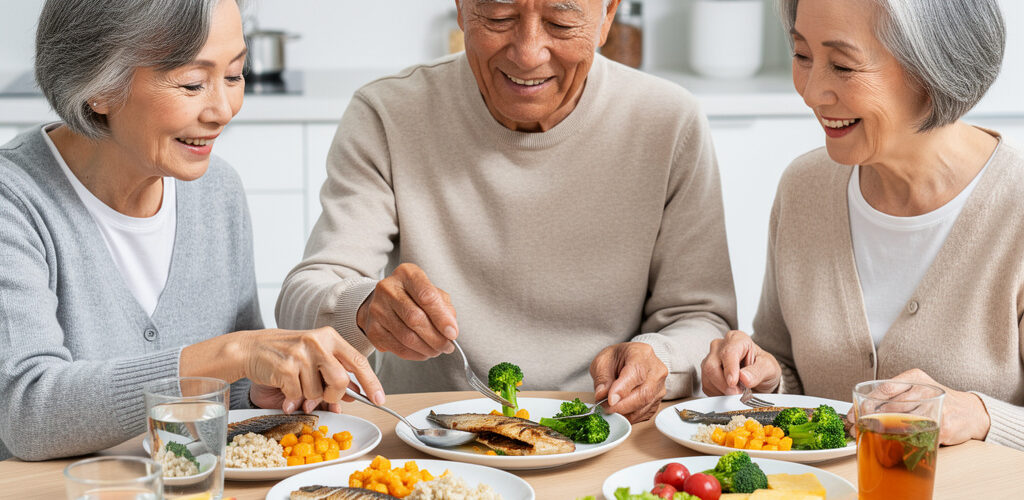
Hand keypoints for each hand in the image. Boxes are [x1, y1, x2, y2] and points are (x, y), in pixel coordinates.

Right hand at [239, 326, 384, 412]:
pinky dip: (291, 398)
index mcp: (330, 337)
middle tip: (322, 395)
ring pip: (317, 392)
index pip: (358, 362)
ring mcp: (301, 353)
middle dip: (333, 395)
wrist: (250, 348)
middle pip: (341, 381)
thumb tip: (355, 394)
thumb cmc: (286, 353)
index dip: (371, 383)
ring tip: (297, 384)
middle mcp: (318, 342)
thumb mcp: (315, 356)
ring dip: (308, 396)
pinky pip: (297, 395)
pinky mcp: (285, 367)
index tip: (379, 399)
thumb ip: (335, 372)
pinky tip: (284, 387)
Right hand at [356, 263, 457, 359]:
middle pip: (415, 318)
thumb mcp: (431, 293)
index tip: (452, 333)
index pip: (427, 296)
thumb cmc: (412, 297)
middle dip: (436, 337)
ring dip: (427, 348)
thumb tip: (450, 330)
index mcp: (406, 274)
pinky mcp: (372, 329)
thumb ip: (444, 308)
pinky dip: (415, 354)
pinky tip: (423, 352)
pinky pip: (397, 348)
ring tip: (437, 350)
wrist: (383, 303)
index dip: (442, 318)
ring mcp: (377, 309)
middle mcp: (388, 288)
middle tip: (447, 346)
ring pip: (406, 336)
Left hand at [590, 342, 667, 422]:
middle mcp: (656, 370)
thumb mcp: (602, 362)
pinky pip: (645, 413)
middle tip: (605, 408)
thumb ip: (602, 379)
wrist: (627, 361)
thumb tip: (602, 396)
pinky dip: (630, 416)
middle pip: (644, 393)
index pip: (636, 373)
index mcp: (642, 354)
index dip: (623, 389)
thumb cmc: (616, 359)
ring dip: (625, 413)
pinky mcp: (658, 401)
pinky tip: (620, 412)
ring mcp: (660, 386)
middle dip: (622, 406)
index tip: (610, 400)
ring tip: (609, 409)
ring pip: (645, 406)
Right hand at [700, 330, 780, 395]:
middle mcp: (720, 347)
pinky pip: (706, 386)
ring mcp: (710, 359)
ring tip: (738, 392)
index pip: (728, 353)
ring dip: (722, 390)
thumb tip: (744, 378)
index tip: (733, 382)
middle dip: (724, 384)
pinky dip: (718, 393)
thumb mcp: (769, 368)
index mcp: (737, 339)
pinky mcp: (706, 374)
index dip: (730, 369)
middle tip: (738, 393)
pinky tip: (730, 392)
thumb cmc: (763, 368)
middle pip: (711, 366)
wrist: (759, 378)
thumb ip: (758, 372)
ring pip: (707, 377)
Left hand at [846, 368, 990, 445]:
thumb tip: (859, 409)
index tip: (852, 414)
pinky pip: (916, 436)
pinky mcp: (943, 426)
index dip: (865, 403)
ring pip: (900, 422)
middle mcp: (925, 389)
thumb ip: (894, 395)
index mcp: (915, 377)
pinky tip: (893, 444)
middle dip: (869, 420)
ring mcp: (935, 408)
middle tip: (856, 429)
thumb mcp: (916, 389)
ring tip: (869, 438)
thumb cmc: (936, 401)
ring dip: (882, 433)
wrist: (971, 413)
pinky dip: (902, 442)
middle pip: (889, 407)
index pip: (884, 389)